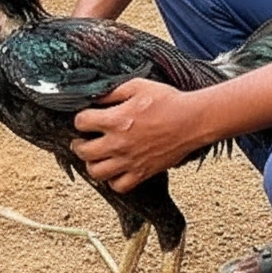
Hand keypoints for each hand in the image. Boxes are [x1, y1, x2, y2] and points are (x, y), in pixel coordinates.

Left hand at [71, 79, 198, 193]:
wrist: (193, 120)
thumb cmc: (168, 101)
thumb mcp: (137, 86)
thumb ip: (113, 92)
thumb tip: (94, 97)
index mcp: (116, 120)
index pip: (81, 123)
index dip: (81, 119)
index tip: (86, 118)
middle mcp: (119, 143)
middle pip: (83, 151)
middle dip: (79, 143)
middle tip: (83, 139)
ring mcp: (130, 161)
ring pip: (96, 172)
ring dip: (92, 163)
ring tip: (97, 155)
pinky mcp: (142, 173)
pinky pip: (119, 186)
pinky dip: (113, 180)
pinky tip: (116, 169)